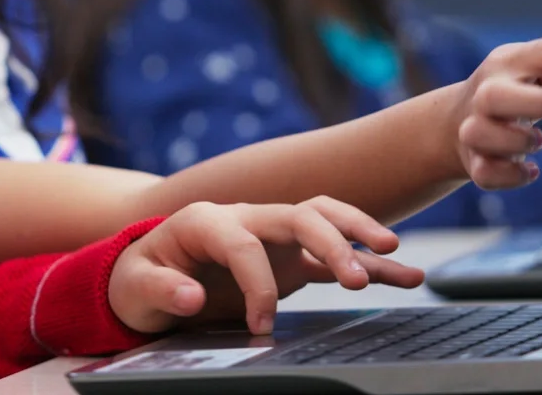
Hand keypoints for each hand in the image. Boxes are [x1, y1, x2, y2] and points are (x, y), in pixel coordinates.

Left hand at [107, 197, 424, 335]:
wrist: (147, 277)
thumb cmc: (140, 279)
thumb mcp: (136, 288)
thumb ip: (162, 289)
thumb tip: (190, 296)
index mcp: (206, 220)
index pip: (244, 243)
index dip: (256, 285)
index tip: (261, 326)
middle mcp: (246, 219)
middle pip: (298, 215)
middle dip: (330, 241)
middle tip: (355, 278)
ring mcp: (272, 237)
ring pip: (323, 220)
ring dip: (358, 235)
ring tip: (394, 253)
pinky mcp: (289, 260)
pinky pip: (334, 256)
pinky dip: (368, 261)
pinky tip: (405, 273)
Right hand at [455, 34, 541, 188]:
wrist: (458, 120)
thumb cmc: (515, 91)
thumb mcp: (536, 73)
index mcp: (508, 63)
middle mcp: (486, 92)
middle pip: (496, 96)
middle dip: (539, 102)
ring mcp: (474, 128)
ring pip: (485, 135)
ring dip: (521, 141)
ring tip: (537, 138)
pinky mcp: (474, 161)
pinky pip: (488, 173)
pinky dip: (513, 175)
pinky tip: (530, 168)